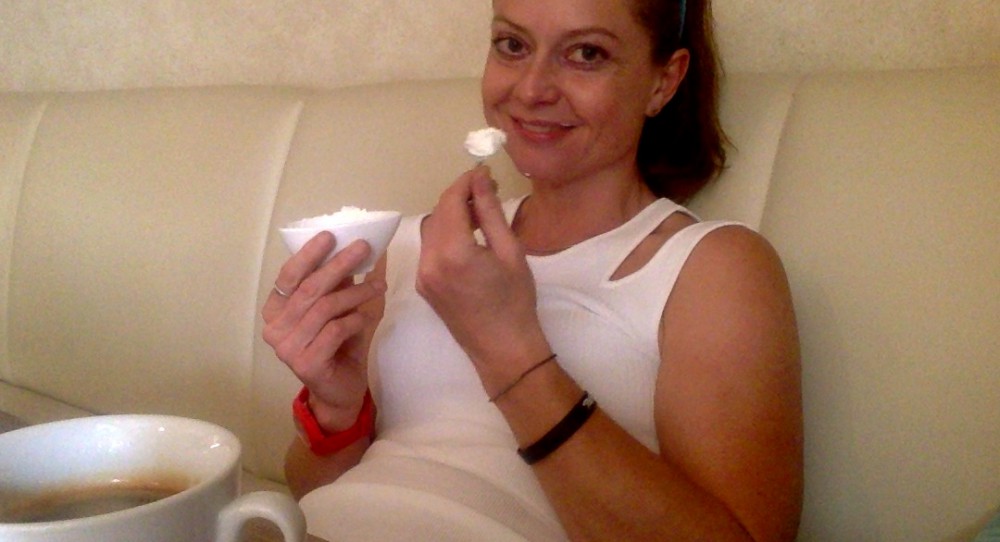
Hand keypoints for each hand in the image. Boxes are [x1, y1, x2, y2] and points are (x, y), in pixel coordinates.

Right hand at [262, 233, 385, 430]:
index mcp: (276, 310)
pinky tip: (366, 317)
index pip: (289, 276)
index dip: (309, 254)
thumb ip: (340, 283)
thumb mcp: (340, 308)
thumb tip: (357, 247)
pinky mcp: (305, 363)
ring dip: (355, 293)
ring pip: (324, 308)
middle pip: (309, 288)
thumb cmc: (338, 345)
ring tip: (378, 287)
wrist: (341, 390)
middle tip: (363, 248)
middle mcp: (275, 328)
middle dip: (338, 265)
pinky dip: (354, 320)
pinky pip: (334, 330)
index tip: (330, 235)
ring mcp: (287, 348)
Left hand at [417, 167, 550, 385]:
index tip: (483, 173)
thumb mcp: (510, 252)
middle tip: (486, 191)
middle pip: (437, 212)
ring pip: (430, 229)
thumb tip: (480, 179)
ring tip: (479, 217)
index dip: (465, 182)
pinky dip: (445, 236)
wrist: (502, 348)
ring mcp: (422, 275)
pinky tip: (468, 240)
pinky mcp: (423, 285)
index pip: (451, 201)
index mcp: (453, 252)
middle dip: (459, 197)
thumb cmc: (515, 301)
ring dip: (450, 215)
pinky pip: (429, 249)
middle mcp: (429, 262)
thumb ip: (491, 212)